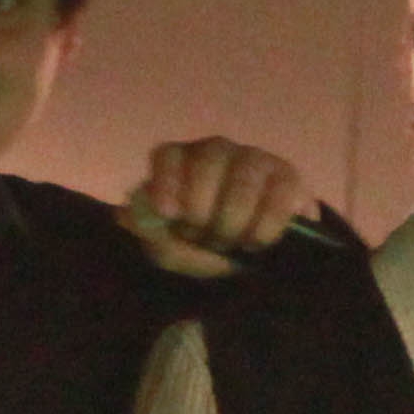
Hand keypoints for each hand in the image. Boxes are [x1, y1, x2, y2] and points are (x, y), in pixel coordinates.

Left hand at [123, 137, 312, 280]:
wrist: (251, 262)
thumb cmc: (203, 247)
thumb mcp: (172, 249)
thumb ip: (151, 233)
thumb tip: (126, 215)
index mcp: (181, 162)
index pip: (168, 155)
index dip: (167, 180)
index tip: (169, 213)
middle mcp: (216, 152)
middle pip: (209, 160)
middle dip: (204, 207)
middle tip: (204, 236)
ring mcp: (254, 159)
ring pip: (245, 174)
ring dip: (236, 217)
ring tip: (234, 243)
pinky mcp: (288, 178)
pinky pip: (280, 192)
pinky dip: (267, 221)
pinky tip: (258, 242)